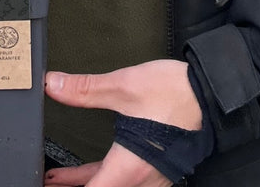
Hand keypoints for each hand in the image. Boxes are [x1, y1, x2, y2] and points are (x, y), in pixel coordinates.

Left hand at [43, 60, 202, 186]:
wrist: (211, 95)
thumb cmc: (173, 94)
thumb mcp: (123, 87)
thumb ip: (85, 90)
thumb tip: (53, 84)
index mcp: (127, 169)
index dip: (68, 186)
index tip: (48, 181)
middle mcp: (140, 182)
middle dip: (72, 185)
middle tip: (49, 178)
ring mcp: (152, 179)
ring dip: (87, 183)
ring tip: (60, 178)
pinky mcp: (158, 170)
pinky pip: (125, 182)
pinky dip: (104, 179)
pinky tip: (94, 170)